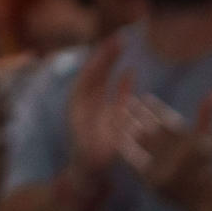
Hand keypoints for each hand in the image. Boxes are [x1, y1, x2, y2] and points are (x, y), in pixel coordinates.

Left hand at [66, 36, 134, 182]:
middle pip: (95, 73)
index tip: (111, 45)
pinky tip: (131, 71)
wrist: (87, 172)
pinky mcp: (106, 113)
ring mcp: (95, 106)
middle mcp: (85, 102)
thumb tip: (116, 121)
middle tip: (119, 38)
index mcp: (80, 105)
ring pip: (103, 80)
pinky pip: (114, 93)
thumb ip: (105, 131)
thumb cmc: (89, 161)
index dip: (100, 61)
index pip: (89, 77)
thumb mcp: (94, 147)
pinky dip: (122, 82)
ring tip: (122, 45)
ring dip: (111, 64)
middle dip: (106, 56)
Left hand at [119, 89, 211, 210]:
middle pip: (152, 128)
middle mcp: (175, 153)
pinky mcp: (151, 178)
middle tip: (128, 99)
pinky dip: (125, 146)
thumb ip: (208, 113)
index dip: (156, 107)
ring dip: (129, 125)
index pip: (169, 120)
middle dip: (139, 113)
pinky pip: (134, 159)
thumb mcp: (208, 137)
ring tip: (118, 112)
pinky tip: (117, 134)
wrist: (202, 197)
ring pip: (141, 140)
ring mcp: (163, 166)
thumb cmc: (204, 163)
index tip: (146, 96)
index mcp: (189, 141)